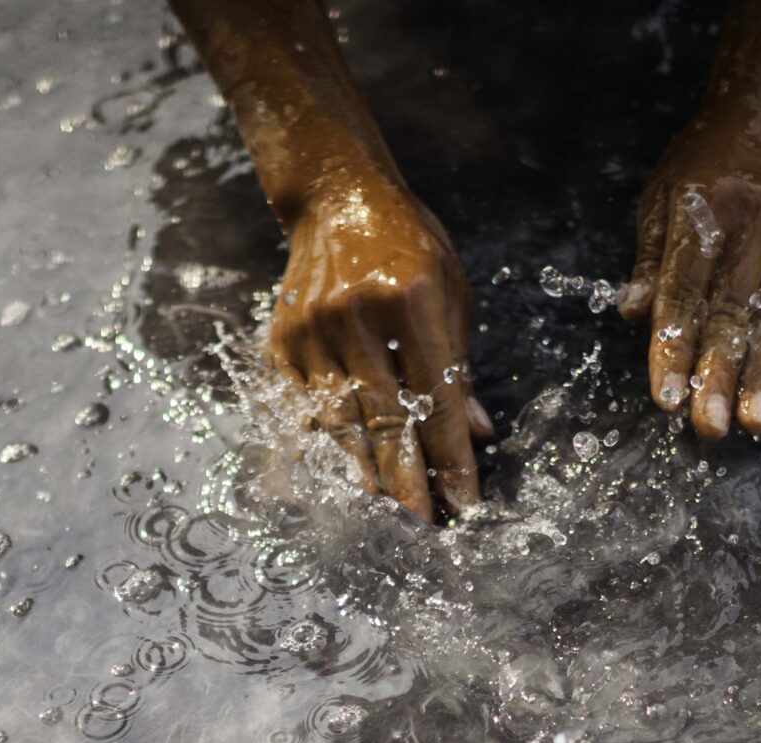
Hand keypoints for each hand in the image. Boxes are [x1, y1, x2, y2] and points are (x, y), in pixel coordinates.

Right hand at [269, 178, 493, 521]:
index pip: (437, 398)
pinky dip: (326, 445)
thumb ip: (460, 364)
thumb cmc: (407, 243)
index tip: (465, 501)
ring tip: (384, 512)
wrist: (335, 197)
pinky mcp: (282, 339)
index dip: (452, 457)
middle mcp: (357, 315)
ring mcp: (313, 328)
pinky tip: (343, 476)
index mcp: (412, 299)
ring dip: (365, 472)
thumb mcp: (451, 289)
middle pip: (385, 419)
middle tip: (422, 526)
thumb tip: (479, 433)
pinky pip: (306, 407)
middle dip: (407, 481)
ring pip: (340, 420)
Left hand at [617, 101, 760, 438]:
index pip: (684, 294)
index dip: (674, 348)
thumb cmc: (702, 162)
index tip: (666, 398)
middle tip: (710, 427)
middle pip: (731, 313)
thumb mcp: (661, 195)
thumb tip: (630, 314)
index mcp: (703, 214)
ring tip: (755, 423)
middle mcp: (751, 229)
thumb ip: (649, 257)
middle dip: (721, 376)